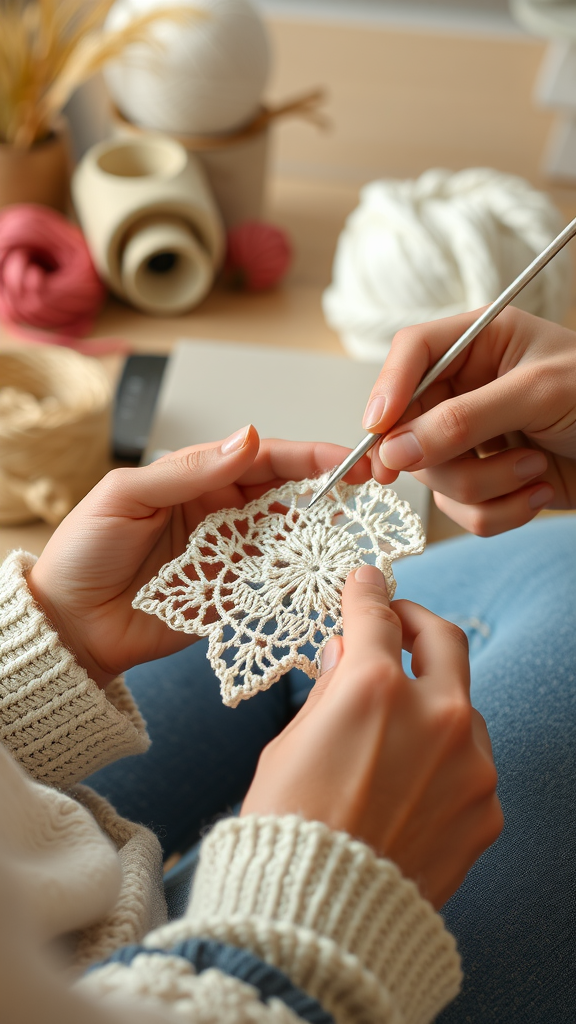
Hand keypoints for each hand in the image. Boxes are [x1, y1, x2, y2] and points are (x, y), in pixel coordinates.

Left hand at [27, 427, 370, 687]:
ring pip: (288, 541)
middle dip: (330, 494)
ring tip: (359, 538)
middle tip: (372, 495)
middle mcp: (222, 514)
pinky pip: (274, 585)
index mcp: (199, 479)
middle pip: (287, 497)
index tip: (349, 460)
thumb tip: (247, 437)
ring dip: (322, 538)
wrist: (70, 623)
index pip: (264, 459)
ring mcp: (230, 556)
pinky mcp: (231, 597)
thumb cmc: (85, 551)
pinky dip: (301, 581)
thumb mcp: (127, 495)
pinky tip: (327, 579)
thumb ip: (189, 470)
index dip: (309, 457)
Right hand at [241, 565, 502, 908]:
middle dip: (418, 623)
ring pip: (462, 706)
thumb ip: (330, 692)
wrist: (321, 919)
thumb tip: (347, 654)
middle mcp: (434, 714)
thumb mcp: (290, 744)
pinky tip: (411, 787)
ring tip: (396, 734)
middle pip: (444, 638)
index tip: (367, 581)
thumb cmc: (287, 828)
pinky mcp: (485, 807)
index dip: (368, 591)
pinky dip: (444, 760)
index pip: (377, 615)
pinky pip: (470, 764)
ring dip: (432, 704)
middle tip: (399, 625)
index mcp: (372, 688)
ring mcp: (470, 762)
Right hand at [362, 307, 575, 534]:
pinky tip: (539, 491)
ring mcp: (472, 439)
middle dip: (446, 457)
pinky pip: (461, 510)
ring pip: (434, 478)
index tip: (378, 431)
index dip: (387, 390)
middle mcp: (466, 389)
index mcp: (478, 343)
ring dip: (486, 487)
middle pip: (409, 429)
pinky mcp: (487, 481)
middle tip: (475, 461)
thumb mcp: (537, 394)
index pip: (411, 354)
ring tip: (535, 469)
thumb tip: (395, 449)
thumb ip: (463, 419)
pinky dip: (499, 512)